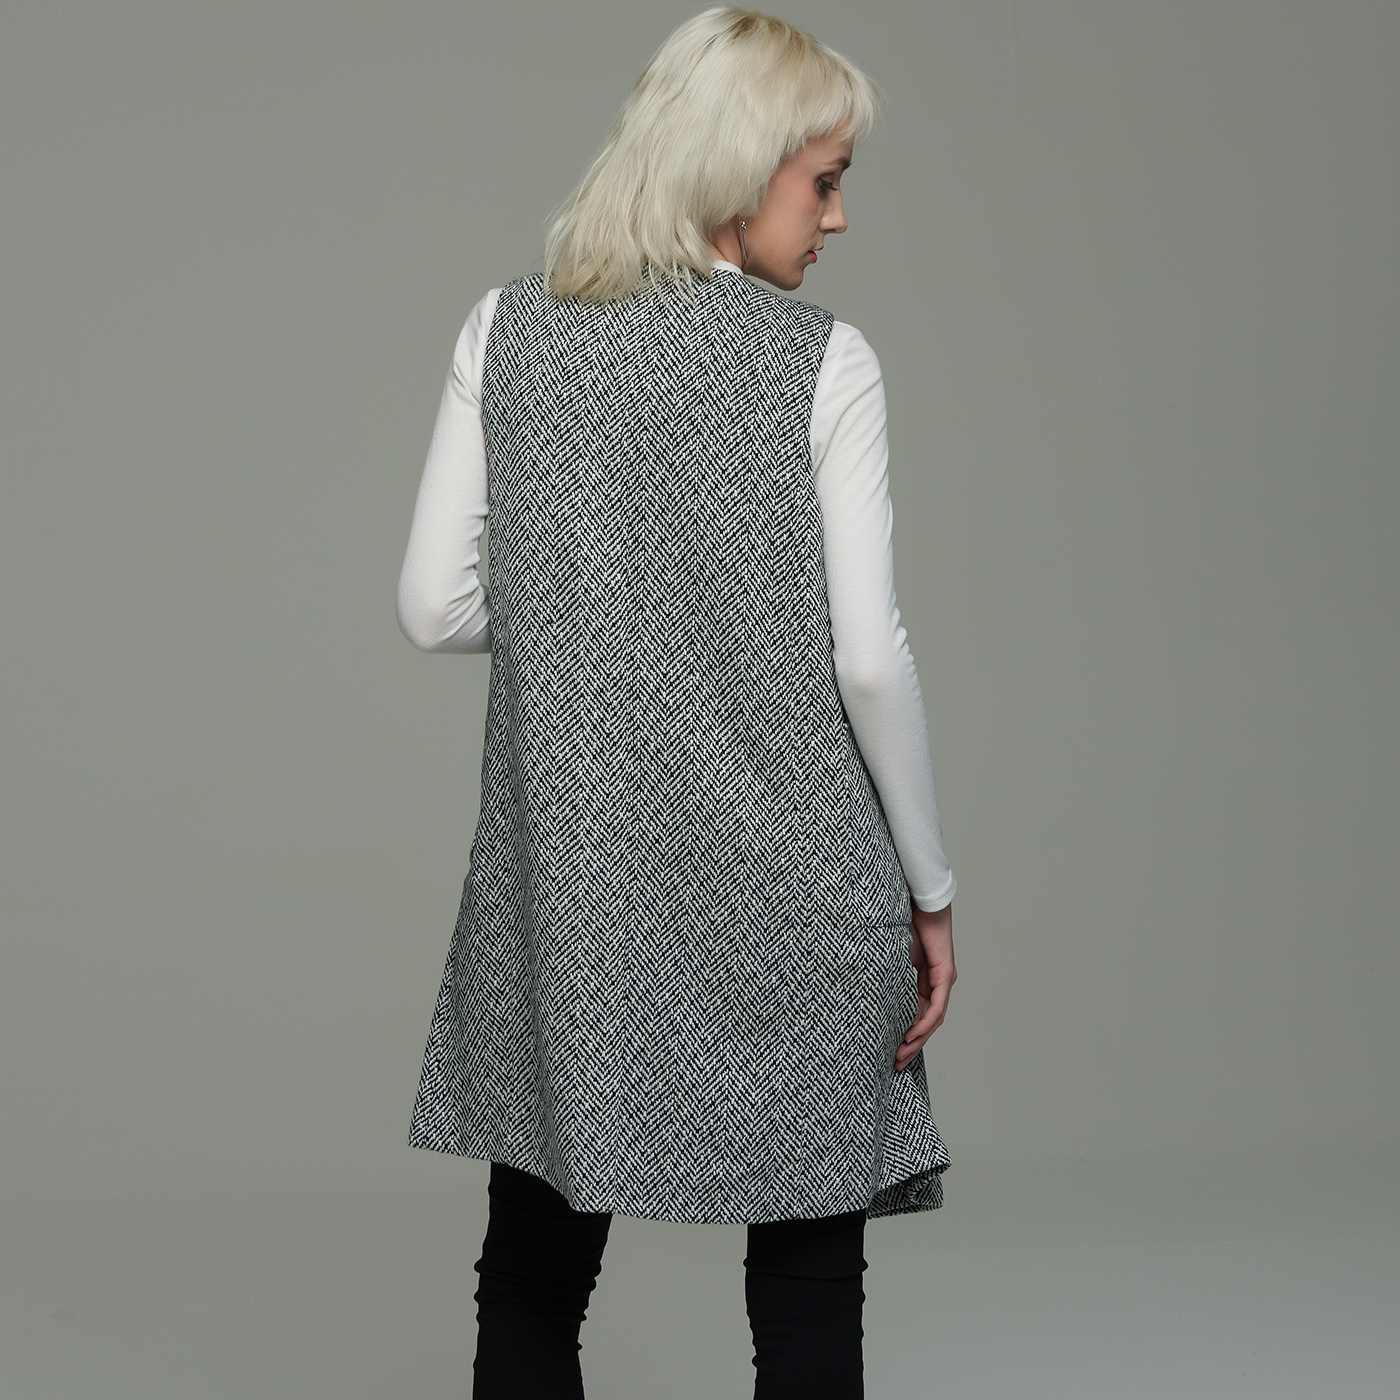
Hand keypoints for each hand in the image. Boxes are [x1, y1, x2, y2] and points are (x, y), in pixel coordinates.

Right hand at [894, 901, 954, 1072]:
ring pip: (934, 1019)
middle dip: (912, 1046)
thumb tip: (865, 989)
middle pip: (928, 1023)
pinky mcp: (945, 973)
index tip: (891, 1051)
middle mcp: (937, 982)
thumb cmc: (902, 919)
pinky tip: (913, 1035)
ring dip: (918, 1040)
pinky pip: (937, 1006)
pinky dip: (925, 1023)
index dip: (906, 1034)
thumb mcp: (890, 956)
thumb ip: (885, 974)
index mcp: (923, 978)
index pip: (918, 1014)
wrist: (919, 898)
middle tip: (896, 1064)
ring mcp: (943, 979)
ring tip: (901, 1055)